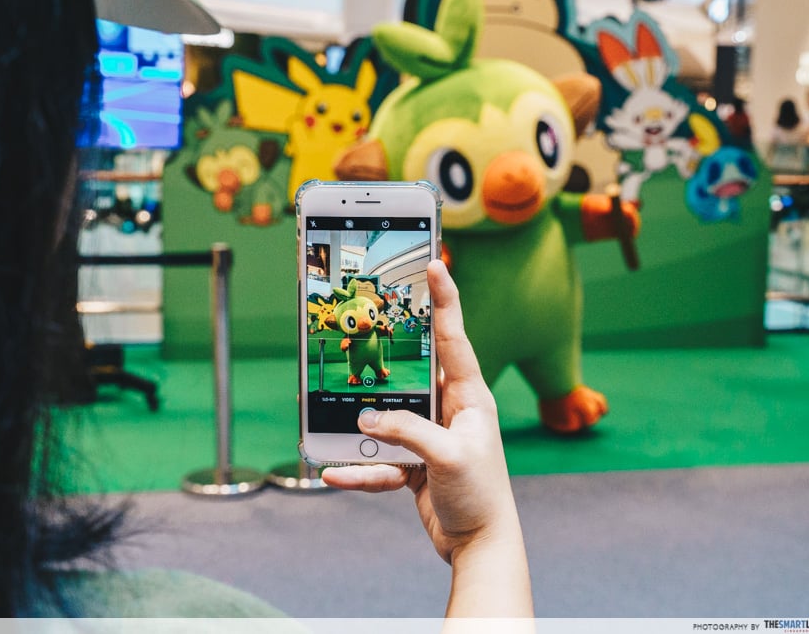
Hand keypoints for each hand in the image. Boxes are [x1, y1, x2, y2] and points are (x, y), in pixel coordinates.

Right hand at [322, 260, 531, 616]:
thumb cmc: (481, 496)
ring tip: (328, 414)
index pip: (452, 337)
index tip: (433, 264)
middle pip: (410, 371)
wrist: (481, 545)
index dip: (444, 299)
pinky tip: (334, 472)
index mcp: (468, 397)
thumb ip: (408, 432)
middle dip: (382, 355)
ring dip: (360, 421)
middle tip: (360, 325)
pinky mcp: (414, 462)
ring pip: (386, 416)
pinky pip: (378, 458)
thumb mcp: (448, 457)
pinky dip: (358, 467)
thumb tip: (367, 418)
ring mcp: (429, 435)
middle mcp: (448, 410)